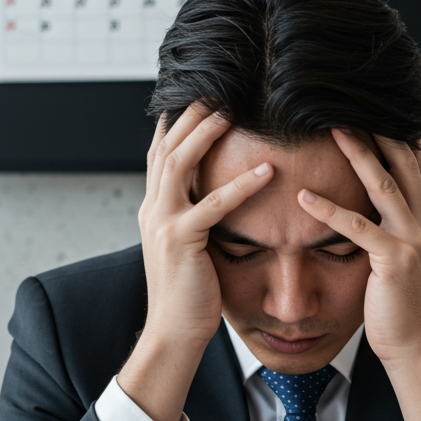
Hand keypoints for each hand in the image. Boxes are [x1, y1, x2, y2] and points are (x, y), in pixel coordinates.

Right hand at [118, 104, 272, 420]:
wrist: (174, 333)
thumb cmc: (190, 294)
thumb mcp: (187, 248)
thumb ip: (194, 219)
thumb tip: (211, 199)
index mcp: (154, 209)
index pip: (160, 153)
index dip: (176, 121)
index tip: (199, 94)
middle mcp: (152, 209)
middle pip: (167, 147)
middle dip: (190, 113)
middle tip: (218, 87)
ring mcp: (163, 223)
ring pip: (180, 163)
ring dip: (206, 133)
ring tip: (233, 111)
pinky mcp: (181, 241)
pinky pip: (213, 205)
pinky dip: (241, 184)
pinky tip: (267, 171)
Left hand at [298, 129, 420, 420]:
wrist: (417, 348)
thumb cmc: (401, 309)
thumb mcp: (404, 261)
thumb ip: (395, 231)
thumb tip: (378, 209)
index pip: (412, 163)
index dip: (394, 133)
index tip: (369, 108)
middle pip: (401, 162)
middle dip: (376, 130)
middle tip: (346, 102)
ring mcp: (411, 240)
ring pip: (382, 185)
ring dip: (356, 153)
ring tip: (331, 128)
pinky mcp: (393, 261)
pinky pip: (357, 228)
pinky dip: (329, 209)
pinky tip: (304, 196)